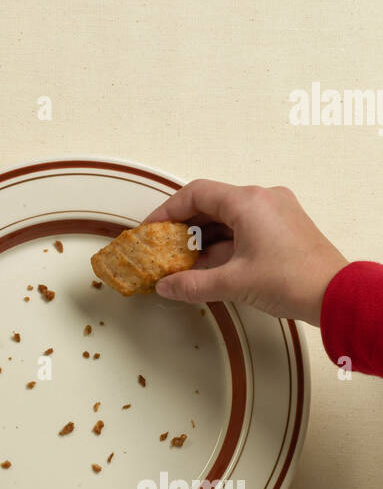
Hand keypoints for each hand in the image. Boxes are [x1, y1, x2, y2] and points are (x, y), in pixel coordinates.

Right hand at [143, 180, 347, 324]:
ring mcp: (277, 212)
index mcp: (248, 202)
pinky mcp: (285, 227)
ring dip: (204, 238)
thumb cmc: (293, 280)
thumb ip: (192, 284)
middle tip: (164, 247)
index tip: (152, 229)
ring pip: (228, 218)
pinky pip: (245, 227)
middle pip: (211, 204)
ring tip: (185, 262)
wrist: (337, 295)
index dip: (168, 211)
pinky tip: (211, 265)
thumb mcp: (233, 283)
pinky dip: (224, 243)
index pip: (196, 193)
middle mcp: (263, 199)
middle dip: (185, 227)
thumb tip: (166, 286)